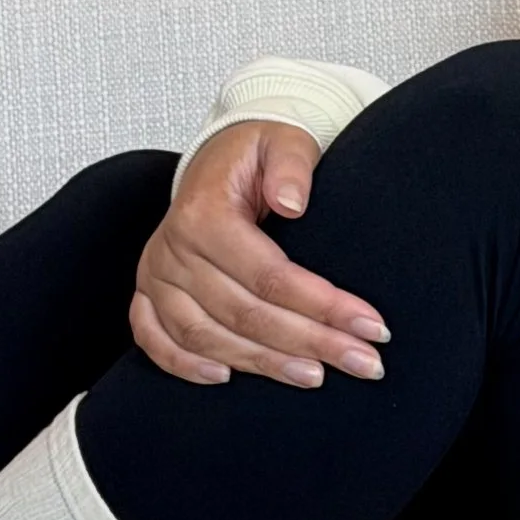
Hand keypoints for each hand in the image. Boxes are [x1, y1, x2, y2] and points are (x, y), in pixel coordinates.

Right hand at [130, 118, 391, 387]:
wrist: (218, 154)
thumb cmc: (258, 151)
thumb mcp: (283, 140)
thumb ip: (291, 165)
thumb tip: (293, 203)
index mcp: (203, 214)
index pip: (269, 275)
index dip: (322, 305)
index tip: (371, 325)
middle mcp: (173, 249)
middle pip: (245, 314)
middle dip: (310, 342)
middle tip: (365, 362)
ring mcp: (156, 275)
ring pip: (205, 335)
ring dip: (262, 363)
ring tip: (315, 375)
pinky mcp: (148, 293)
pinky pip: (155, 339)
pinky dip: (184, 365)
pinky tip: (225, 378)